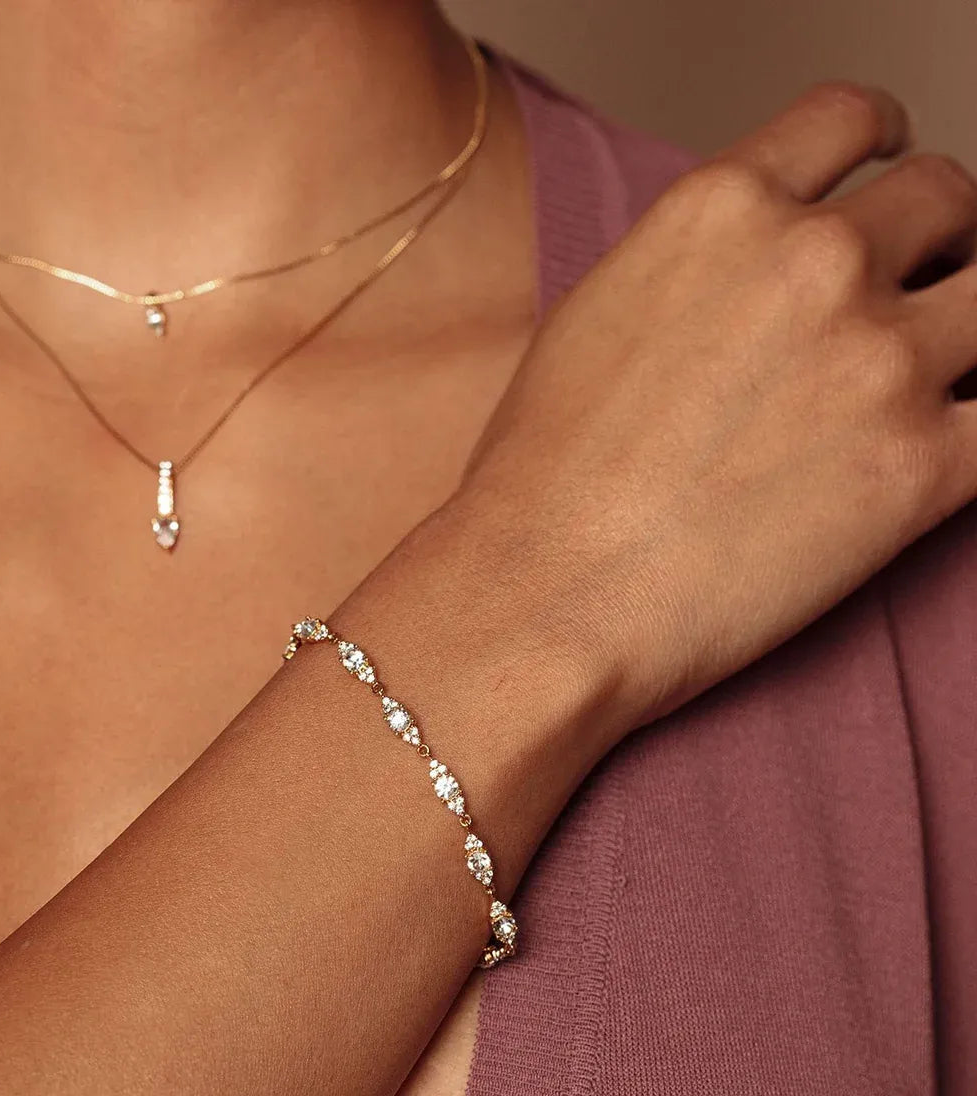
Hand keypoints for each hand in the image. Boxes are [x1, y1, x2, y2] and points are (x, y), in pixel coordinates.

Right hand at [465, 83, 976, 737]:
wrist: (550, 595)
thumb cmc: (543, 483)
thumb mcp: (599, 312)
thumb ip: (697, 268)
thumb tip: (742, 284)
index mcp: (724, 209)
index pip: (846, 121)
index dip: (882, 143)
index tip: (888, 166)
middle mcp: (816, 261)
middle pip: (944, 199)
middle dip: (938, 240)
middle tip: (921, 289)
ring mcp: (881, 360)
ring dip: (972, 326)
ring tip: (941, 373)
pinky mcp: (923, 468)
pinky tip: (947, 448)